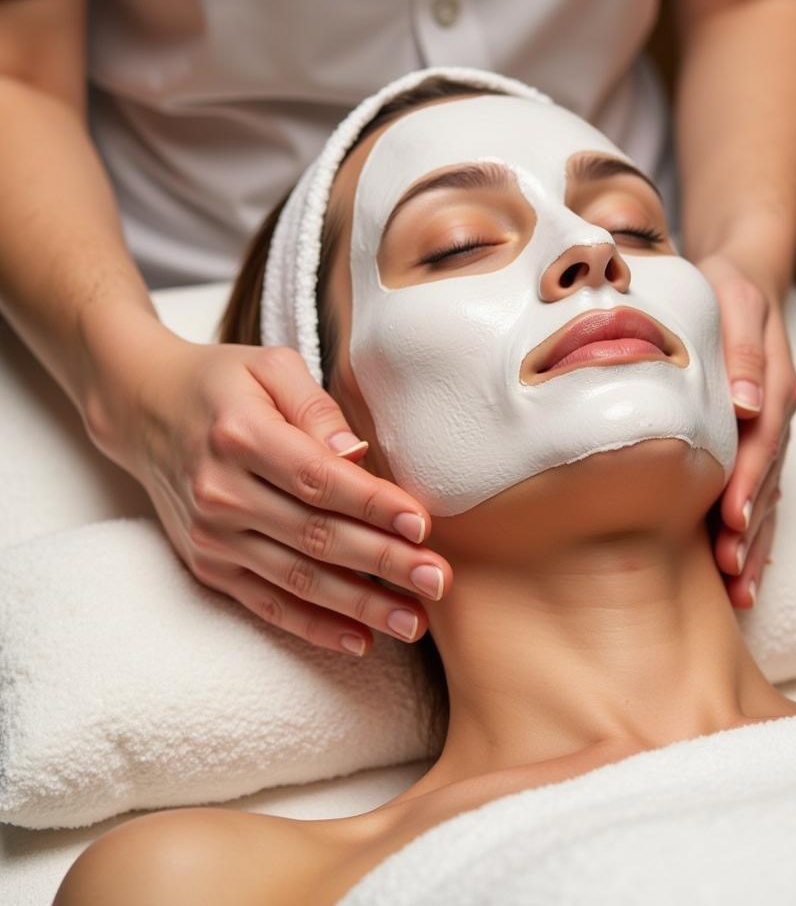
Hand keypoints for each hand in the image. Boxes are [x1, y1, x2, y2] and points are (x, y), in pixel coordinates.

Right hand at [85, 330, 451, 656]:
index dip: (372, 505)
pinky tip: (361, 641)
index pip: (318, 479)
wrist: (144, 409)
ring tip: (414, 622)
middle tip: (437, 581)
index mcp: (241, 435)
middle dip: (383, 563)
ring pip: (297, 579)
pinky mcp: (208, 565)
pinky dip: (313, 626)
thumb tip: (356, 453)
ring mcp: (211, 536)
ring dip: (359, 606)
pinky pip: (266, 604)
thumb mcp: (271, 367)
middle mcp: (221, 492)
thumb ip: (317, 406)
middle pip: (315, 535)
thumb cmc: (224, 383)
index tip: (422, 525)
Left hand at [695, 252, 795, 609]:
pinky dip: (757, 532)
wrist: (743, 283)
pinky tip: (743, 572)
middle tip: (733, 574)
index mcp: (774, 386)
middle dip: (753, 529)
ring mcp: (773, 434)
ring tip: (741, 591)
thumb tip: (743, 404)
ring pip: (770, 496)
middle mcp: (778, 416)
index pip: (763, 442)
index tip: (731, 520)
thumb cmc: (727, 292)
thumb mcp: (736, 302)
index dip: (748, 483)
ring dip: (758, 544)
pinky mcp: (761, 444)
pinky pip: (764, 492)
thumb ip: (742, 351)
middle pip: (770, 481)